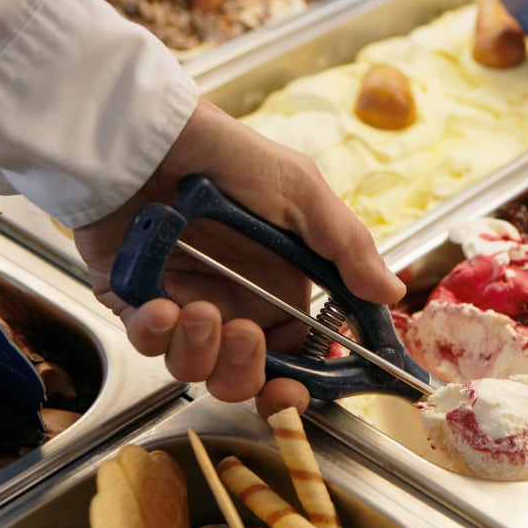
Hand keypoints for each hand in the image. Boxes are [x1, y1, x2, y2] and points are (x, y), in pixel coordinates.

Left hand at [76, 98, 405, 416]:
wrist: (150, 134)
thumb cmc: (230, 156)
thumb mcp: (303, 195)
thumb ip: (348, 249)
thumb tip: (393, 294)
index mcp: (282, 288)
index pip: (297, 357)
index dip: (300, 385)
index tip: (299, 392)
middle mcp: (235, 303)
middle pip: (246, 377)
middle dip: (246, 373)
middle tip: (245, 336)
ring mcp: (184, 304)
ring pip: (196, 369)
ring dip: (200, 350)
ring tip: (197, 308)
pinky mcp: (134, 300)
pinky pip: (146, 343)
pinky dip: (154, 334)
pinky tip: (160, 307)